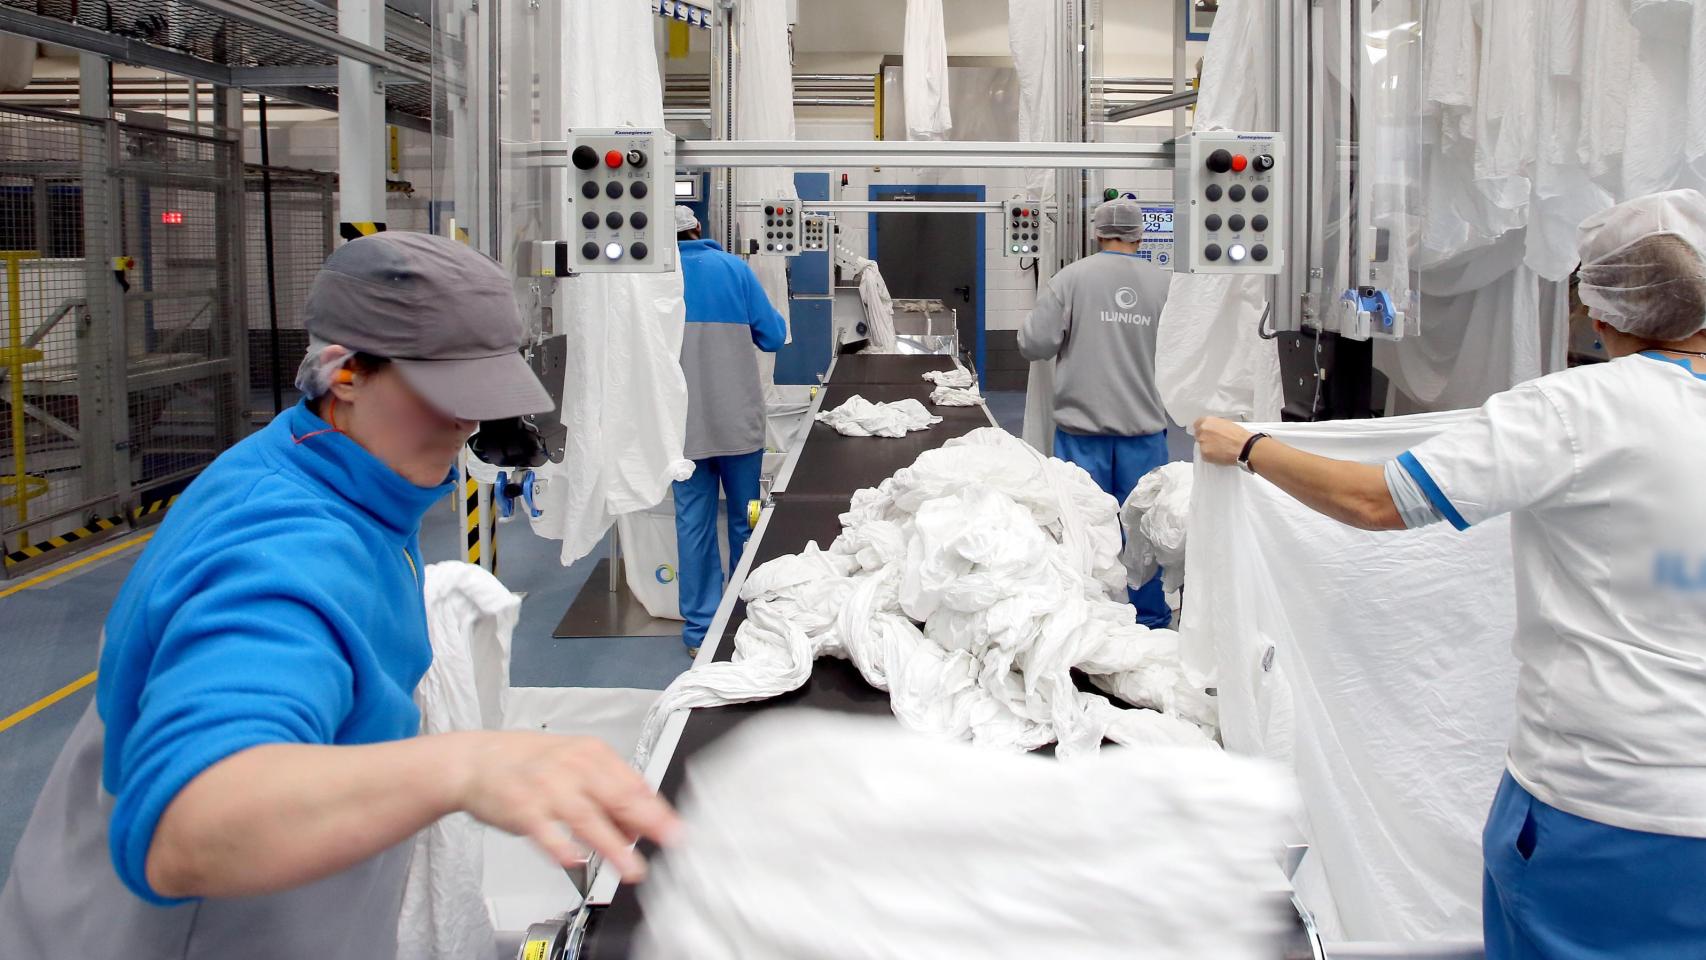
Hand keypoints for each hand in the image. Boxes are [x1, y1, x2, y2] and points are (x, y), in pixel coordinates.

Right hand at [452, 731, 681, 881]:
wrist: (475, 760)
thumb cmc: (528, 763)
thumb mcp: (574, 762)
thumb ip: (607, 787)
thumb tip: (640, 819)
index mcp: (591, 754)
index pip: (634, 783)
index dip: (656, 809)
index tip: (676, 829)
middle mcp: (572, 767)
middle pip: (618, 796)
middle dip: (649, 821)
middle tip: (671, 840)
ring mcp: (547, 788)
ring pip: (587, 818)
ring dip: (613, 845)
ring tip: (632, 868)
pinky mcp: (523, 809)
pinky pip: (546, 832)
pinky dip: (561, 847)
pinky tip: (576, 860)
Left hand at [1192, 417, 1255, 466]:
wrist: (1244, 447)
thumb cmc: (1239, 435)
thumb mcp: (1226, 423)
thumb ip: (1215, 426)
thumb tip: (1212, 430)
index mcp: (1207, 421)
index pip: (1197, 424)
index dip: (1202, 429)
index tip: (1206, 433)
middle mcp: (1202, 431)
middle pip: (1198, 435)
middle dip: (1205, 438)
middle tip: (1215, 442)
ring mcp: (1202, 443)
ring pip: (1201, 446)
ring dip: (1208, 448)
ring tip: (1220, 449)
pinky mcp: (1204, 454)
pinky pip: (1204, 455)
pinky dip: (1210, 456)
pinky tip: (1220, 455)